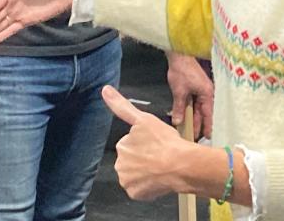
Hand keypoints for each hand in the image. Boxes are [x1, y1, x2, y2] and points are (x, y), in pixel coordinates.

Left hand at [102, 85, 190, 199]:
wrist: (179, 164)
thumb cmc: (166, 142)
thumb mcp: (143, 118)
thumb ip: (121, 105)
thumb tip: (104, 90)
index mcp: (123, 145)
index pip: (131, 145)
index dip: (144, 145)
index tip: (154, 147)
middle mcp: (120, 163)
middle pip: (132, 160)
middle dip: (143, 158)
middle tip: (159, 155)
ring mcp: (127, 179)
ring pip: (135, 175)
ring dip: (145, 172)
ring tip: (160, 166)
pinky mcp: (134, 192)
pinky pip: (140, 189)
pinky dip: (148, 185)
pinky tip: (158, 178)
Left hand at [166, 52, 213, 138]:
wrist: (179, 55)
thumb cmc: (182, 71)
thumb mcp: (179, 92)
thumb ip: (179, 108)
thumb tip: (178, 122)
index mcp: (207, 94)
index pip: (209, 115)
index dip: (208, 126)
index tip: (207, 137)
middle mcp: (207, 93)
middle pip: (203, 113)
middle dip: (198, 125)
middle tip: (193, 138)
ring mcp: (201, 91)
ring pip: (197, 109)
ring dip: (192, 118)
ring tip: (187, 131)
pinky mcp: (195, 88)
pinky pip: (193, 103)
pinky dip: (189, 110)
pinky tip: (183, 118)